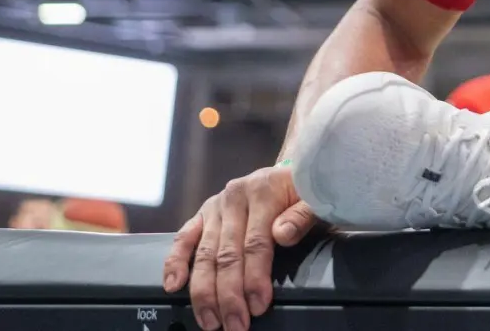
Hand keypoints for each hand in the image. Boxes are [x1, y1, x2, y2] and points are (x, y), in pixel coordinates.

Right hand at [162, 165, 320, 330]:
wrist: (294, 173)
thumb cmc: (306, 193)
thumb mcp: (316, 200)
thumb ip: (302, 216)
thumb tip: (282, 234)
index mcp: (262, 191)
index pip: (256, 242)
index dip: (255, 276)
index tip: (258, 305)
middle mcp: (234, 197)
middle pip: (226, 253)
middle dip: (229, 294)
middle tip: (234, 324)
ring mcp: (215, 206)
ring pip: (204, 253)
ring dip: (204, 291)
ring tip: (210, 320)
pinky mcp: (203, 214)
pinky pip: (184, 238)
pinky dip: (175, 261)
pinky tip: (173, 285)